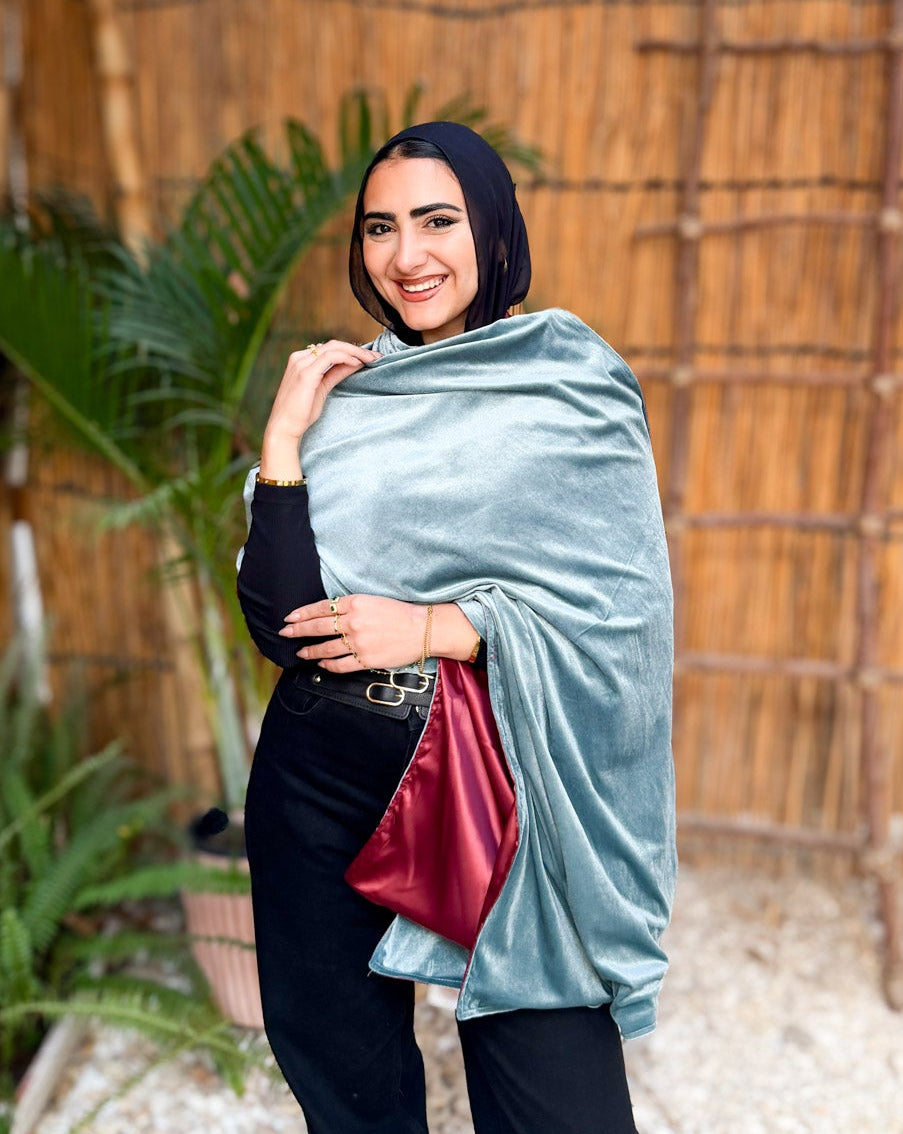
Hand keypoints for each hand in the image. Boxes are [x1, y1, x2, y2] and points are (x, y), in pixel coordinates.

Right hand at [259, 341, 380, 478]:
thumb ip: (335, 374)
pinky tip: (358, 363)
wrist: (284, 427)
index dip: (350, 351)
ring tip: (371, 359)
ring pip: (334, 348)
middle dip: (357, 349)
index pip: (329, 349)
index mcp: (301, 360)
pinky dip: (347, 357)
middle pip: (333, 345)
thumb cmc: (301, 413)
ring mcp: (301, 363)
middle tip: (376, 357)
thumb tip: (353, 364)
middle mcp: (300, 358)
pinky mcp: (306, 373)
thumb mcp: (322, 389)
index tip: (369, 358)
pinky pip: (331, 357)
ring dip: (356, 352)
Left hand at [279, 595, 426, 672]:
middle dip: (297, 631)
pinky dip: (328, 665)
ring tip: (300, 653)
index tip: (289, 617)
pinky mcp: (365, 659)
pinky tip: (322, 664)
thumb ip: (350, 606)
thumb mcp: (373, 600)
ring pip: (325, 648)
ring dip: (309, 651)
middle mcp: (353, 622)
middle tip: (285, 632)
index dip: (302, 613)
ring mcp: (358, 642)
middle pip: (317, 627)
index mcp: (355, 603)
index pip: (321, 608)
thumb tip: (328, 613)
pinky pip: (340, 665)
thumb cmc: (400, 613)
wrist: (422, 629)